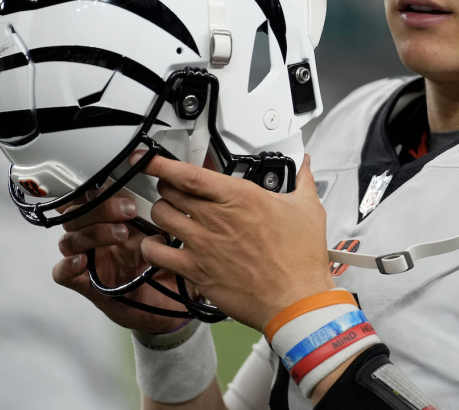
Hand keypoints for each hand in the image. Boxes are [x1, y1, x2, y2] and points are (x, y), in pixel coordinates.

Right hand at [52, 189, 189, 334]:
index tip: (119, 180)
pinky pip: (62, 274)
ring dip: (93, 231)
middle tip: (129, 210)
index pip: (90, 197)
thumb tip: (175, 183)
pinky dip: (67, 265)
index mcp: (113, 221)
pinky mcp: (86, 285)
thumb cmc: (168, 268)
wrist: (172, 308)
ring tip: (122, 234)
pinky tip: (83, 260)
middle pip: (78, 213)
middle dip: (101, 207)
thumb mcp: (169, 236)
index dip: (97, 187)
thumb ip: (165, 213)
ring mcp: (90, 260)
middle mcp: (97, 238)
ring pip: (70, 238)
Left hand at [140, 154, 335, 330]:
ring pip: (160, 216)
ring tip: (169, 214)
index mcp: (240, 198)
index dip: (163, 163)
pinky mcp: (196, 270)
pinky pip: (158, 253)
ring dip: (161, 212)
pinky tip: (159, 245)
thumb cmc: (300, 260)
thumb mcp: (307, 210)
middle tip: (173, 188)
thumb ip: (302, 181)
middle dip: (168, 186)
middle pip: (170, 191)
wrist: (295, 300)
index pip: (190, 173)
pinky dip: (152, 246)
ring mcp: (203, 244)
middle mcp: (217, 218)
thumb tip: (305, 167)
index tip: (151, 158)